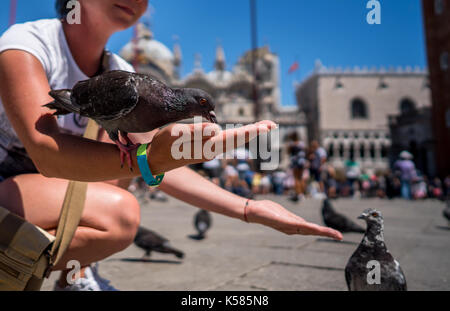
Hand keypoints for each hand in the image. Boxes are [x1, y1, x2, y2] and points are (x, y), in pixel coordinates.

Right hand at [145, 120, 276, 174]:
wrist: (155, 160)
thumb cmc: (163, 145)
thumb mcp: (176, 134)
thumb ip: (197, 131)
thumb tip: (217, 129)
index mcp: (207, 146)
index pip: (233, 136)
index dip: (250, 130)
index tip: (266, 127)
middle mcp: (212, 150)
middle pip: (238, 138)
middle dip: (255, 131)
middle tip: (273, 124)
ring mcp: (209, 150)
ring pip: (233, 140)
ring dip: (248, 133)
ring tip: (264, 126)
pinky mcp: (205, 149)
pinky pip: (225, 141)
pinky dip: (237, 135)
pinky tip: (242, 133)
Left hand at [246, 199, 342, 239]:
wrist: (253, 210)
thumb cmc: (267, 210)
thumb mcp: (284, 214)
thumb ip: (293, 218)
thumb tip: (303, 222)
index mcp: (293, 226)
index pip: (311, 230)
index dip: (324, 232)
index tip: (337, 235)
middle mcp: (292, 228)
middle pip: (312, 232)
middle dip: (327, 234)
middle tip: (340, 237)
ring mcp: (288, 226)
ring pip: (308, 229)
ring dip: (321, 232)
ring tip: (334, 234)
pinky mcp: (283, 222)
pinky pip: (298, 225)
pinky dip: (309, 227)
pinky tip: (316, 228)